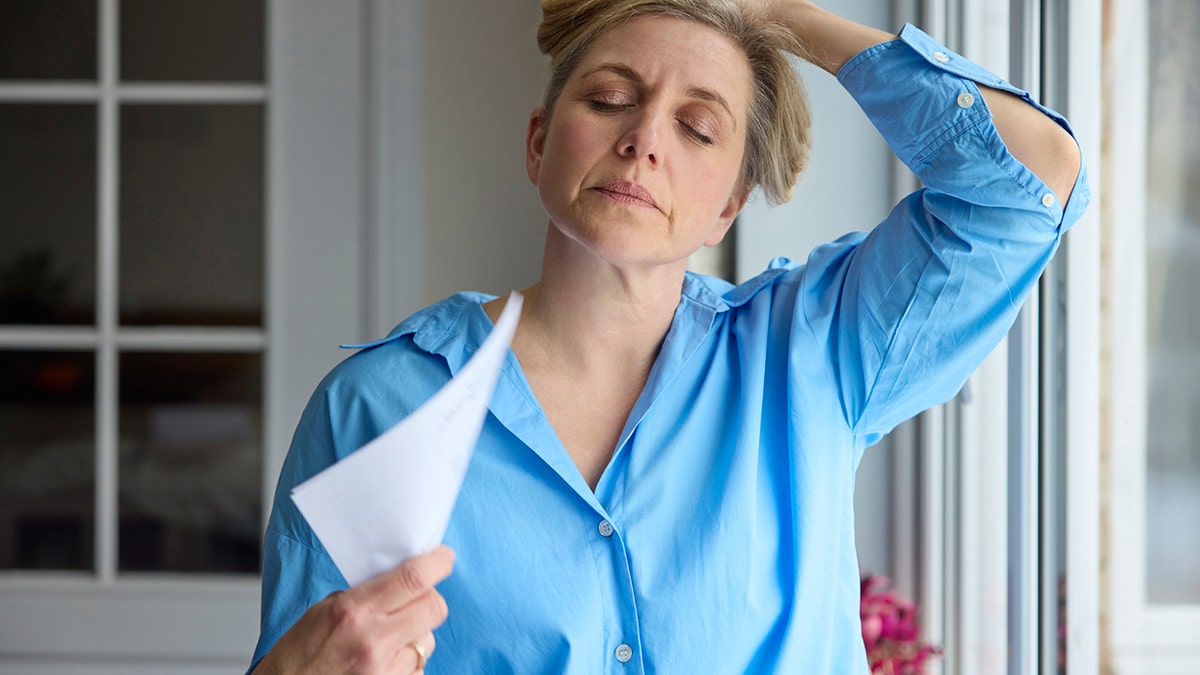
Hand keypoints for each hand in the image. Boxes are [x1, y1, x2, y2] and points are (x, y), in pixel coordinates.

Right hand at [253, 546, 454, 674]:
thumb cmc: (299, 653)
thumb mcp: (326, 609)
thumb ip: (368, 594)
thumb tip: (403, 581)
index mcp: (355, 610)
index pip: (413, 578)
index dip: (437, 563)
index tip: (443, 557)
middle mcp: (375, 640)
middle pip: (434, 606)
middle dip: (430, 597)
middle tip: (417, 597)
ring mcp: (386, 669)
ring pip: (428, 639)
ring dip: (417, 633)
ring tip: (387, 638)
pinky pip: (418, 666)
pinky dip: (408, 660)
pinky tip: (384, 661)